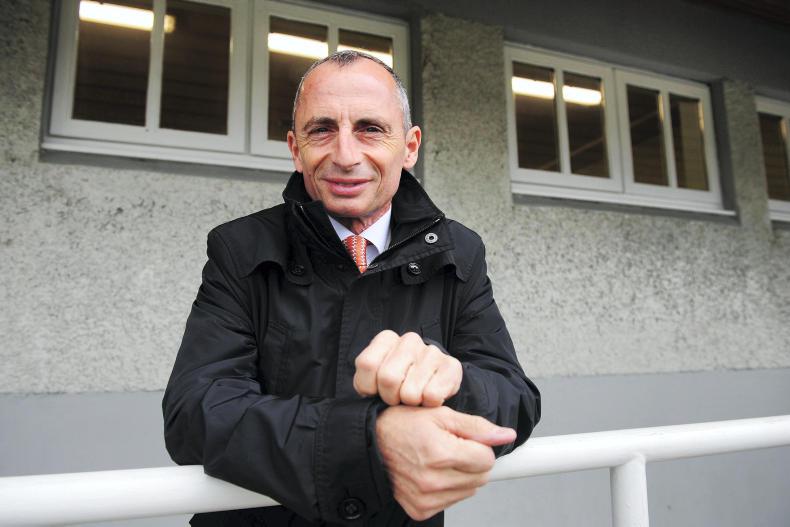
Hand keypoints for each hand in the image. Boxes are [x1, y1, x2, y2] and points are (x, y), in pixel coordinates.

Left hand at [353, 330, 461, 405]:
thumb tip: (369, 394)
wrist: (431, 384)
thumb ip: (365, 383)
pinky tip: (428, 397)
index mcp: (386, 339)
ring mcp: (431, 351)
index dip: (369, 386)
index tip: (375, 391)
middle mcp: (409, 340)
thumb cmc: (396, 384)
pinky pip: (432, 396)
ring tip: (414, 397)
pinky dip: (428, 404)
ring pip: (410, 393)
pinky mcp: (451, 365)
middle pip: (388, 378)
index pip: (367, 364)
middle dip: (390, 397)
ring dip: (410, 404)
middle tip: (397, 398)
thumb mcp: (373, 381)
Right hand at [375, 405, 515, 520]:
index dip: (478, 446)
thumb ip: (477, 426)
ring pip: (469, 491)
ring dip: (460, 476)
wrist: (371, 444)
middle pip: (481, 477)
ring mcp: (426, 498)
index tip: (461, 439)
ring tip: (437, 460)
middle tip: (449, 448)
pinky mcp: (420, 509)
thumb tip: (506, 435)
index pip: (486, 460)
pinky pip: (451, 502)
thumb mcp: (441, 415)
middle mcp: (432, 480)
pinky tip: (430, 474)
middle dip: (471, 461)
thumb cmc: (403, 425)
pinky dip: (447, 488)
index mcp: (440, 453)